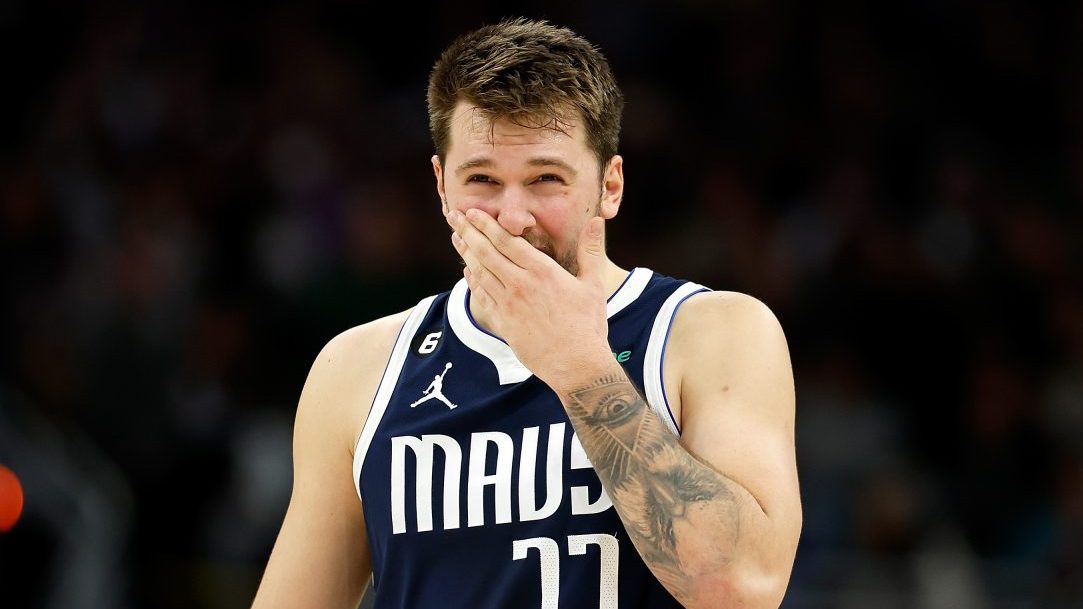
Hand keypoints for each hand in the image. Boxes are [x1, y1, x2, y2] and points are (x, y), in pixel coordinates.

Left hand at [447, 208, 612, 386]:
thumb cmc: (587, 324)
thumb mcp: (593, 284)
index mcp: (542, 271)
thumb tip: (596, 221)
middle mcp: (520, 285)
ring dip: (466, 253)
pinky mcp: (503, 323)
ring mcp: (508, 305)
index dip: (486, 224)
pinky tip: (467, 271)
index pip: (507, 241)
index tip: (472, 212)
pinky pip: (482, 296)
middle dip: (468, 231)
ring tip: (456, 238)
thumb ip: (590, 250)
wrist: (575, 365)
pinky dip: (472, 281)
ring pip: (480, 272)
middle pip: (486, 252)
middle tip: (453, 216)